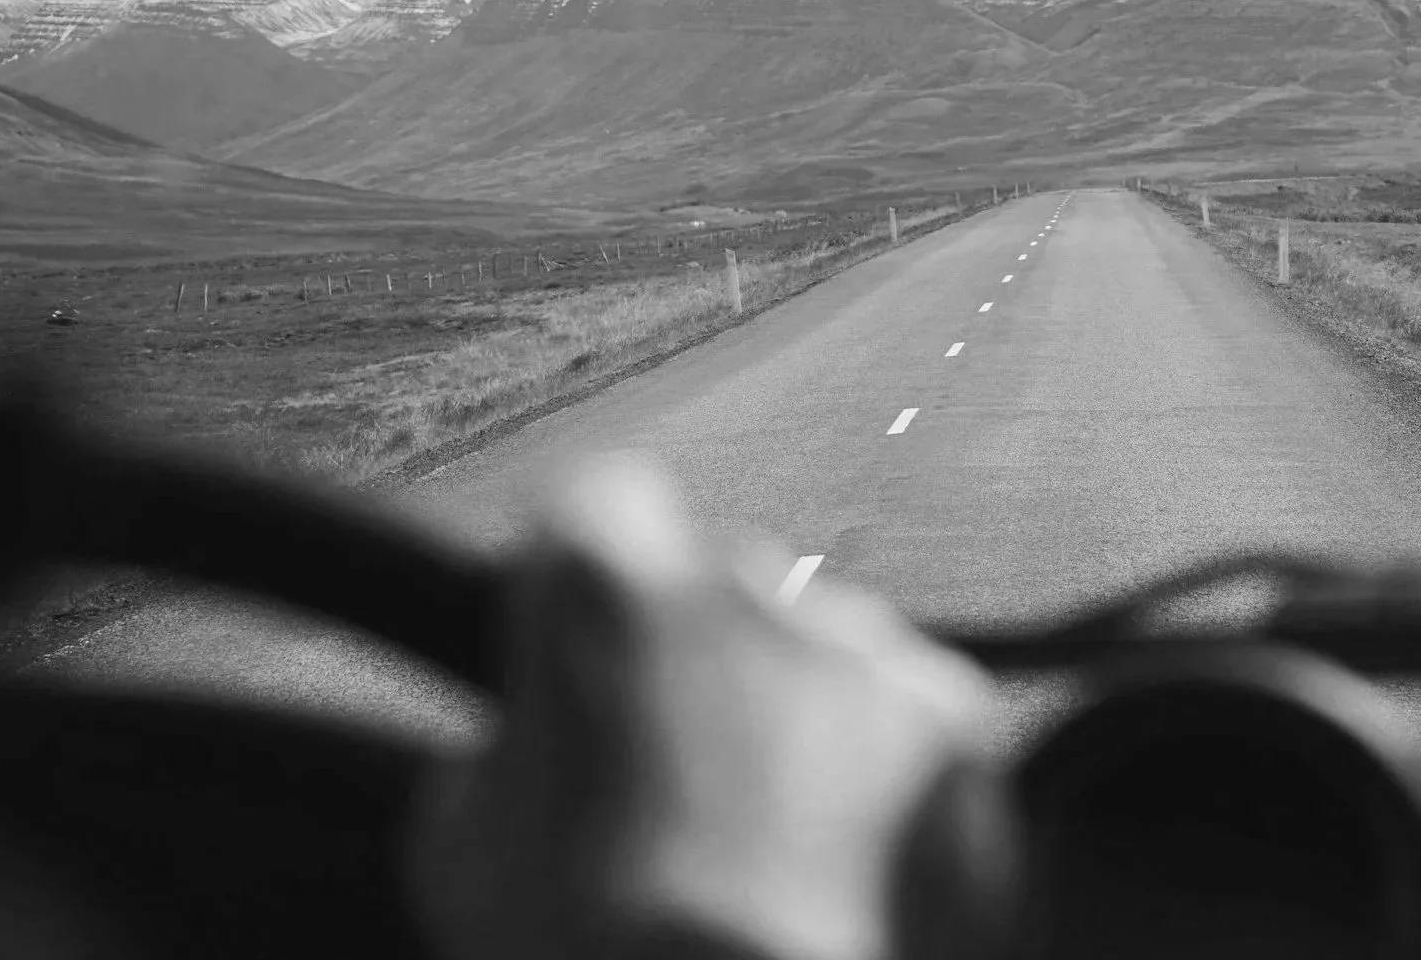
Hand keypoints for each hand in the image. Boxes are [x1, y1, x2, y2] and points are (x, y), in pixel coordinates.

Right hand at [406, 456, 1002, 959]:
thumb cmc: (593, 949)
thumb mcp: (463, 849)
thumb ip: (503, 749)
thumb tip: (529, 742)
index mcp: (604, 588)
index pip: (593, 504)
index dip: (586, 573)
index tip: (585, 633)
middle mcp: (747, 584)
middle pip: (723, 579)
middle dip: (703, 653)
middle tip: (681, 775)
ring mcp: (864, 648)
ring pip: (827, 652)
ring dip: (802, 718)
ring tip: (773, 845)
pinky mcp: (957, 721)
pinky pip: (915, 722)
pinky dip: (891, 778)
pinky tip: (848, 862)